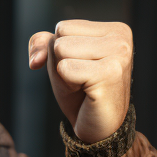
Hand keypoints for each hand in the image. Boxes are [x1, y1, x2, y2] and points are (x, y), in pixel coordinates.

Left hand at [28, 20, 132, 143]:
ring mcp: (119, 54)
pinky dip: (67, 84)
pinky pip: (65, 69)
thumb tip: (35, 60)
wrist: (99, 128)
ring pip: (60, 50)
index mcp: (114, 29)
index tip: (81, 70)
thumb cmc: (81, 92)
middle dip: (61, 63)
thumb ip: (43, 44)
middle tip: (82, 81)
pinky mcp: (110, 73)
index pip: (62, 27)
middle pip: (60, 38)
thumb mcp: (58, 61)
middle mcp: (120, 37)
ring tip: (84, 86)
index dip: (61, 53)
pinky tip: (87, 93)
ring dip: (64, 74)